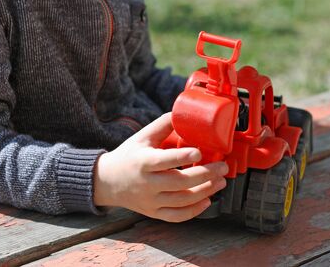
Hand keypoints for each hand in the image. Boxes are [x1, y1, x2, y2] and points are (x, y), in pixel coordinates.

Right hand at [94, 113, 227, 221]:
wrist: (107, 182)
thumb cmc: (128, 156)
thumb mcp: (141, 137)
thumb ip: (162, 125)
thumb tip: (183, 113)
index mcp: (143, 162)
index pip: (164, 161)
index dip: (182, 157)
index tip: (199, 153)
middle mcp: (147, 183)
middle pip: (179, 183)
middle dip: (205, 175)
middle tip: (222, 167)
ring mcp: (151, 200)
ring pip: (182, 201)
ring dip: (205, 192)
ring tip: (220, 182)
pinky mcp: (154, 212)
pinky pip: (176, 216)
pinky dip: (194, 211)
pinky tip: (207, 200)